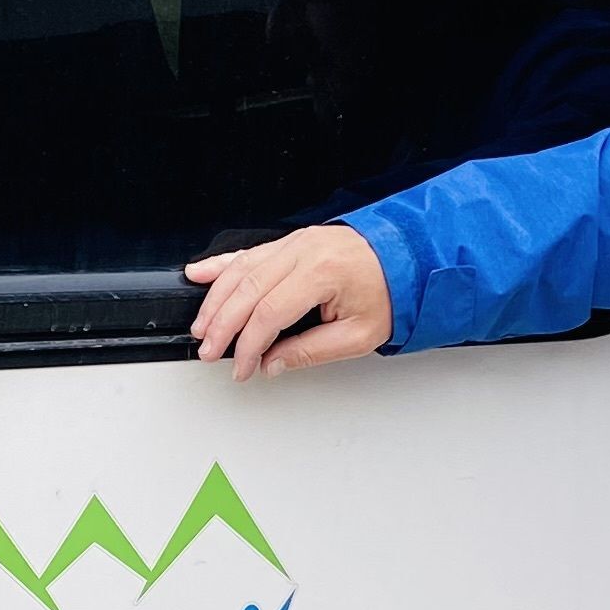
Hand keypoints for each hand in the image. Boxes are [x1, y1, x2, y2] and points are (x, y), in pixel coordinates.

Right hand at [184, 227, 393, 381]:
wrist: (409, 257)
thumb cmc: (390, 292)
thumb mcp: (359, 335)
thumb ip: (310, 351)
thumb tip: (272, 364)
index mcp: (322, 273)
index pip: (270, 313)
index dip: (249, 345)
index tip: (243, 367)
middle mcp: (304, 251)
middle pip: (247, 290)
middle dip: (222, 325)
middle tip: (209, 350)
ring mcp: (296, 242)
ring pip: (241, 270)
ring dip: (216, 300)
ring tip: (203, 326)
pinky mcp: (292, 241)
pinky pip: (249, 253)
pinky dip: (222, 266)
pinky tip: (200, 274)